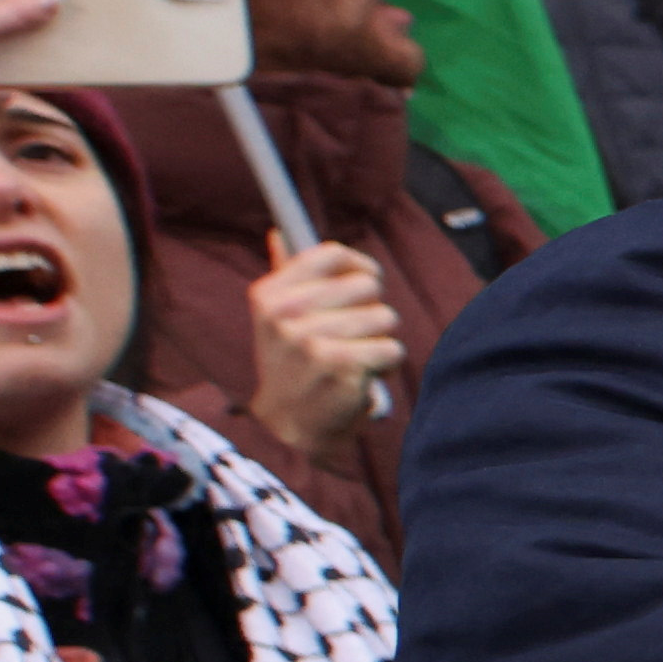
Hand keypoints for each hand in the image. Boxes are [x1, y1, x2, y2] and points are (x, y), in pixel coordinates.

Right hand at [240, 245, 406, 467]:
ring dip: (379, 342)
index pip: (334, 254)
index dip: (360, 268)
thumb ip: (286, 274)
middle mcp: (286, 313)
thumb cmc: (293, 366)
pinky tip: (360, 378)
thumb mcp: (277, 319)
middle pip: (369, 286)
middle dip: (372, 313)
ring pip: (386, 318)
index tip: (363, 285)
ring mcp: (311, 339)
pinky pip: (393, 348)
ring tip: (353, 360)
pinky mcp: (340, 364)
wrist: (288, 428)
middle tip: (349, 339)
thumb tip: (279, 232)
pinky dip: (385, 366)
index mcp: (270, 293)